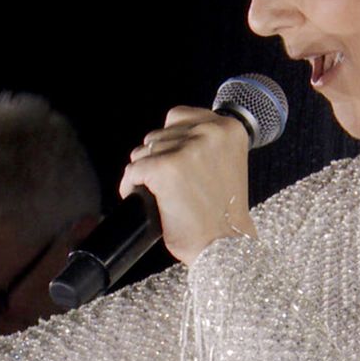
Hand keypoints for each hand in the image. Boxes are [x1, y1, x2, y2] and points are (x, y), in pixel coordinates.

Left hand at [117, 107, 256, 264]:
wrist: (225, 244)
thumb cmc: (223, 212)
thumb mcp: (226, 162)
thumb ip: (203, 144)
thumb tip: (165, 136)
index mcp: (229, 128)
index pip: (178, 116)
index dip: (169, 140)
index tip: (173, 160)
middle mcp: (210, 132)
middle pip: (157, 135)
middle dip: (156, 158)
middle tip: (169, 185)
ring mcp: (187, 149)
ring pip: (142, 152)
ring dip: (144, 173)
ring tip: (160, 194)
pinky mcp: (165, 168)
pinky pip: (132, 172)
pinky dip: (131, 187)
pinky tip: (145, 201)